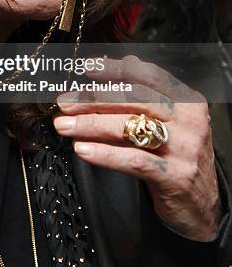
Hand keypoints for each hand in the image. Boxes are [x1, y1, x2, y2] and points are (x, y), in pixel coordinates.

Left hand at [53, 56, 221, 241]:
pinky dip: (104, 154)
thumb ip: (148, 92)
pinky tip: (82, 149)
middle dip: (93, 100)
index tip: (87, 68)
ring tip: (64, 125)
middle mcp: (189, 120)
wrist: (202, 205)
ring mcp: (184, 147)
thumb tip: (126, 61)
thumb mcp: (169, 121)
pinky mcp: (175, 175)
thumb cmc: (177, 156)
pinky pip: (133, 159)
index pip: (148, 76)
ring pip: (130, 127)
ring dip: (90, 125)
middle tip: (66, 102)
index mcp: (187, 100)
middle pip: (133, 100)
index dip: (115, 70)